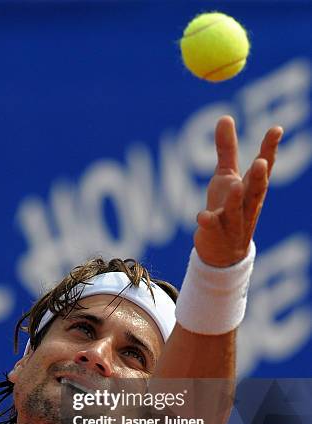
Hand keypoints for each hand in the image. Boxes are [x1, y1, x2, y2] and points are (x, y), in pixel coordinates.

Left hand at [194, 115, 282, 266]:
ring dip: (236, 199)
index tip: (277, 129)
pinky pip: (211, 227)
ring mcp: (232, 222)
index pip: (263, 168)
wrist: (221, 253)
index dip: (270, 149)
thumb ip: (226, 149)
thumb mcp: (225, 177)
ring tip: (236, 185)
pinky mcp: (214, 234)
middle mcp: (246, 205)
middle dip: (259, 177)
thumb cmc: (226, 209)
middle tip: (261, 162)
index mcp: (251, 189)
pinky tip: (201, 215)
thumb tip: (225, 116)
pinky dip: (207, 221)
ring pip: (236, 211)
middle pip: (255, 191)